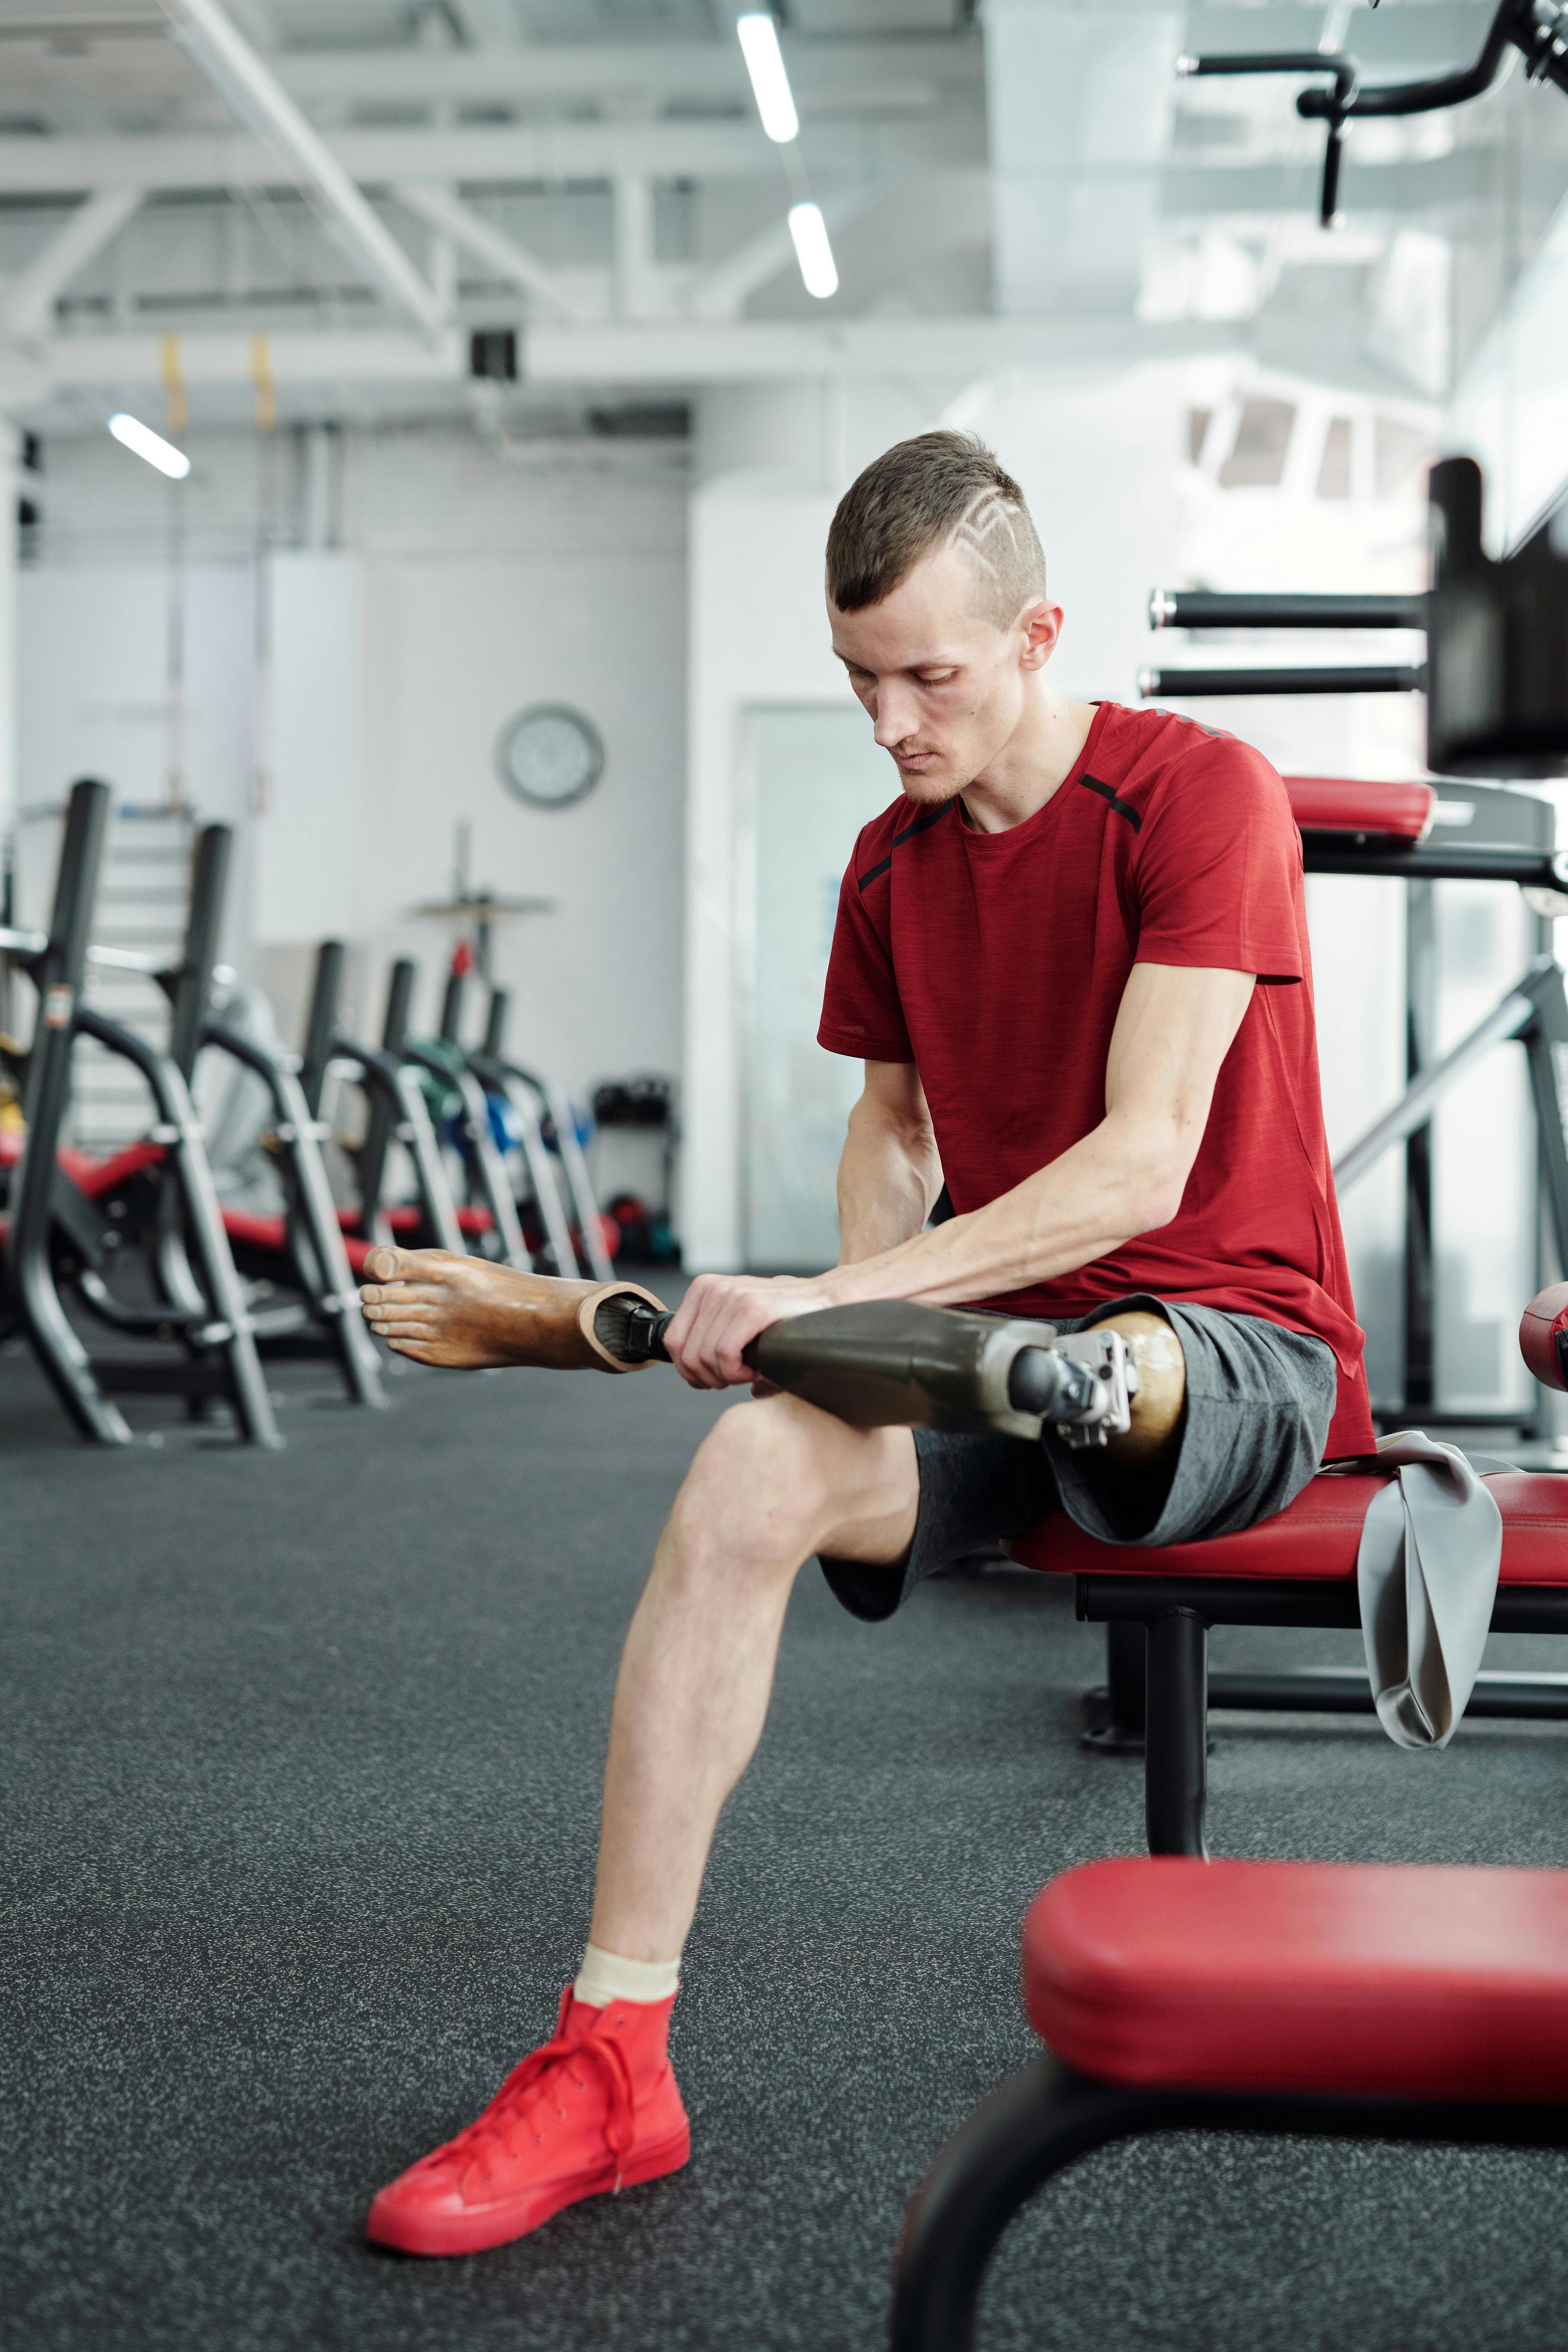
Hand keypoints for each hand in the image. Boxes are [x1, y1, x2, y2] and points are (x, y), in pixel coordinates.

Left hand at [661, 1271, 842, 1390]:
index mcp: (704, 1289)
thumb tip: (693, 1375)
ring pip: (704, 1357)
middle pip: (686, 1354)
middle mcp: (714, 1288)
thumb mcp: (738, 1323)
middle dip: (709, 1378)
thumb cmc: (783, 1320)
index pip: (673, 1342)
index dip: (689, 1371)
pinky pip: (724, 1353)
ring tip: (749, 1373)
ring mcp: (732, 1295)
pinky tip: (755, 1371)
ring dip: (727, 1376)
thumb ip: (712, 1340)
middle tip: (735, 1379)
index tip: (714, 1378)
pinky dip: (736, 1372)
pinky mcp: (753, 1308)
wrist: (828, 1304)